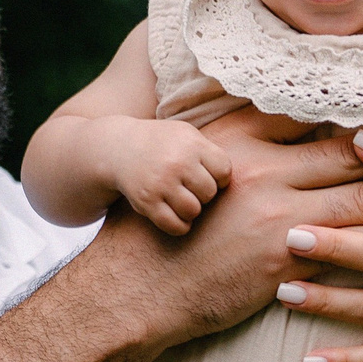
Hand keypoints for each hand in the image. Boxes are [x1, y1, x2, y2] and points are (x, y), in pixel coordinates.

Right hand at [84, 110, 362, 351]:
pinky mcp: (286, 264)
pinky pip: (356, 251)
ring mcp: (277, 217)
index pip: (321, 113)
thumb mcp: (195, 161)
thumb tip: (291, 117)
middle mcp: (263, 169)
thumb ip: (244, 136)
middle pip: (356, 152)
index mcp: (241, 136)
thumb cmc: (164, 225)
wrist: (137, 287)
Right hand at [114, 118, 232, 235]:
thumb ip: (211, 152)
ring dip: (191, 210)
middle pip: (210, 193)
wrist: (119, 147)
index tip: (208, 176)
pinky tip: (175, 216)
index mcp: (191, 143)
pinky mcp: (147, 202)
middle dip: (203, 194)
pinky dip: (179, 226)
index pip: (224, 171)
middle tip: (191, 189)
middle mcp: (177, 162)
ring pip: (193, 211)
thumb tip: (243, 178)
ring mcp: (160, 183)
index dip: (219, 178)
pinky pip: (174, 226)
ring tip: (182, 201)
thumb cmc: (162, 143)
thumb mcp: (187, 134)